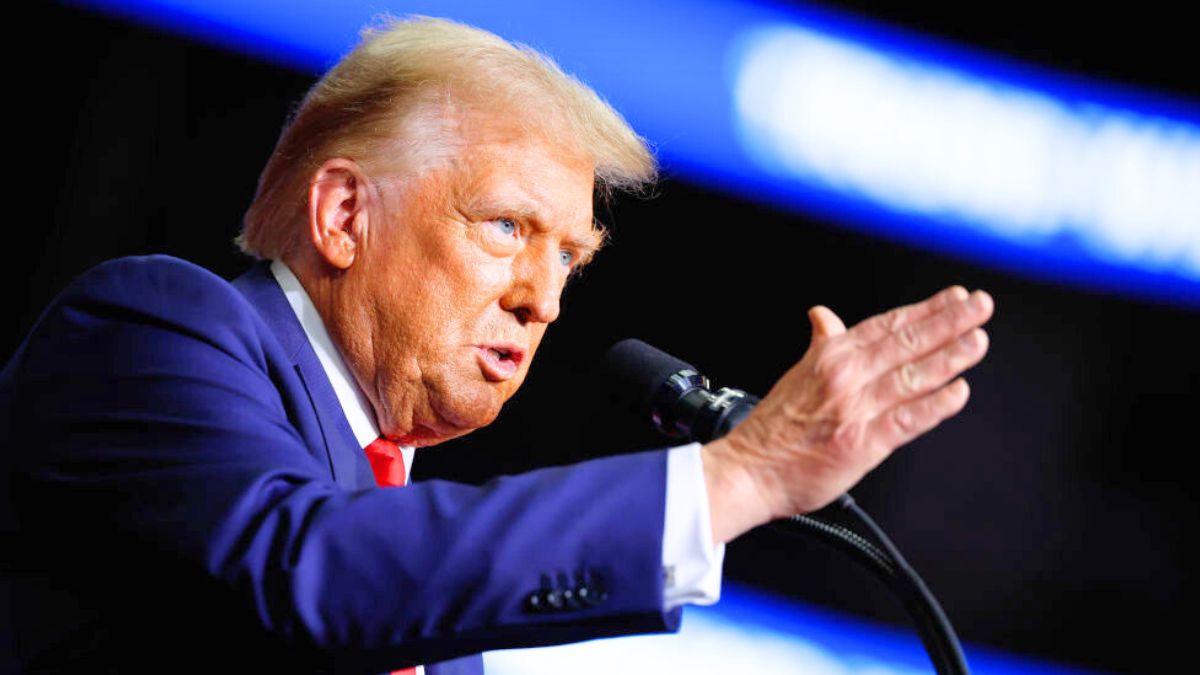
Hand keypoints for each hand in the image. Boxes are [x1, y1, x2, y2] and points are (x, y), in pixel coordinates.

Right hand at [702, 286, 992, 542]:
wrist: (750, 470)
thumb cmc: (773, 428)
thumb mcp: (796, 372)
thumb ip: (821, 343)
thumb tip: (822, 316)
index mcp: (830, 356)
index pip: (887, 325)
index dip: (926, 309)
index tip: (955, 297)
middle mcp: (844, 377)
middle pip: (905, 342)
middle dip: (949, 321)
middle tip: (980, 305)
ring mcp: (854, 409)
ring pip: (911, 376)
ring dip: (949, 356)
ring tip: (977, 341)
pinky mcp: (862, 443)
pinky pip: (906, 420)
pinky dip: (934, 405)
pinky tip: (958, 392)